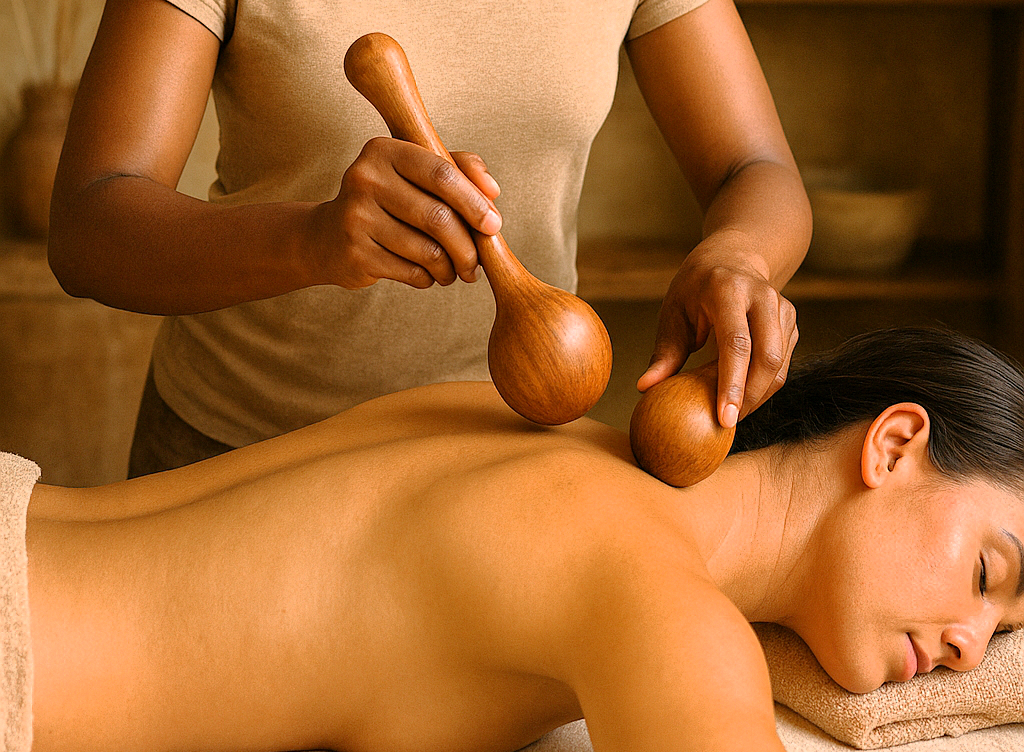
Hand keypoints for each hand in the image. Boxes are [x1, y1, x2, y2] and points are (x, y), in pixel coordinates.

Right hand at [308, 137, 501, 288]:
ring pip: (428, 251)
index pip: (442, 173)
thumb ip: (459, 168)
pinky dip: (430, 278)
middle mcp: (365, 179)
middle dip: (468, 246)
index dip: (475, 202)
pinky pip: (412, 272)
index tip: (494, 225)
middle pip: (438, 217)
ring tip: (453, 271)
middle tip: (477, 263)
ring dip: (451, 268)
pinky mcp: (355, 253)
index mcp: (384, 150)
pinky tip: (428, 275)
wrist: (326, 237)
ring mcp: (356, 217)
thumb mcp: (416, 173)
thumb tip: (492, 191)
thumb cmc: (386, 201)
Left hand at [637, 245, 797, 427]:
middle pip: (767, 357)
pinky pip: (783, 363)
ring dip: (758, 396)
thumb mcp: (673, 311)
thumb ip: (664, 352)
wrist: (733, 256)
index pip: (736, 343)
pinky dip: (765, 386)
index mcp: (728, 291)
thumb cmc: (695, 288)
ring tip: (732, 414)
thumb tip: (644, 388)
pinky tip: (743, 397)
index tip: (725, 418)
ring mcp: (782, 308)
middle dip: (751, 397)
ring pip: (780, 365)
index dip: (732, 384)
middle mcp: (762, 297)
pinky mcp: (791, 321)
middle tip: (728, 424)